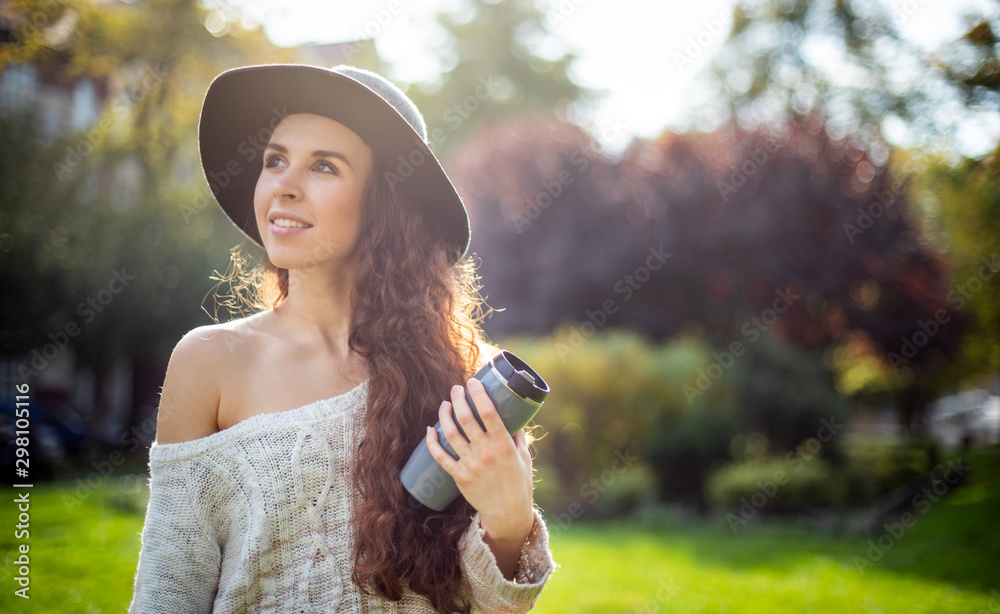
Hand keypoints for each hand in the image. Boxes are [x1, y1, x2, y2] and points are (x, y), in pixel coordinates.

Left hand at [425, 378, 534, 539]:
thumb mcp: (524, 457)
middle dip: (459, 398)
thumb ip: (518, 437)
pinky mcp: (459, 477)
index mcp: (504, 446)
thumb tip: (514, 417)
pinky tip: (430, 429)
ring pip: (451, 433)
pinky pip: (441, 457)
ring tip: (445, 403)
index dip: (479, 394)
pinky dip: (432, 442)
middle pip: (467, 418)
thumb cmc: (519, 484)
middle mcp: (486, 453)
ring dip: (445, 414)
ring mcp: (471, 465)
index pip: (489, 413)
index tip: (473, 381)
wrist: (508, 514)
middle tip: (456, 389)